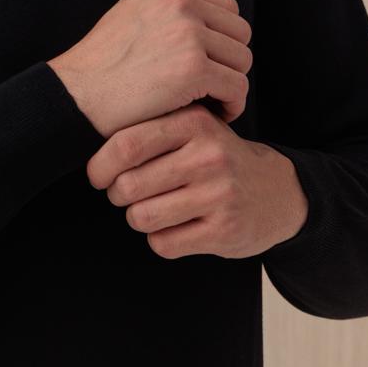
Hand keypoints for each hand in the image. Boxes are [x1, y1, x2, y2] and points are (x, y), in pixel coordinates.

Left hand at [85, 103, 308, 258]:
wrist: (275, 190)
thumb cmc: (217, 156)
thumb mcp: (194, 127)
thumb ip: (153, 125)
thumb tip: (92, 132)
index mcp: (194, 122)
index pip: (127, 144)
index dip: (100, 165)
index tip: (97, 175)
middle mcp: (208, 155)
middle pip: (130, 185)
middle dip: (118, 195)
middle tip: (125, 194)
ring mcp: (219, 195)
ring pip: (143, 217)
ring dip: (137, 218)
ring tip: (150, 209)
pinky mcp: (224, 231)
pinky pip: (163, 244)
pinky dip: (159, 239)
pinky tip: (174, 227)